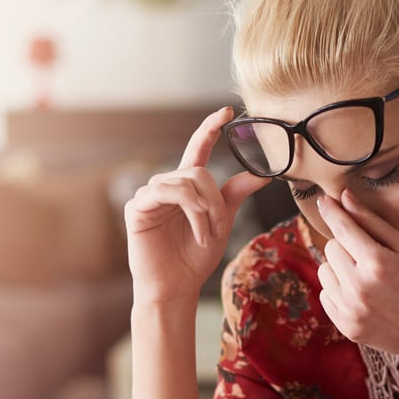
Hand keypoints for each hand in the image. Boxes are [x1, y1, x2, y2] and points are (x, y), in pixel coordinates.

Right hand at [124, 106, 268, 304]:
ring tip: (207, 235)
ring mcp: (150, 195)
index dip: (210, 129)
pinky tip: (196, 232)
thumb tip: (261, 174)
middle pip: (199, 172)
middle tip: (220, 229)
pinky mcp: (137, 207)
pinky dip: (190, 211)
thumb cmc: (194, 259)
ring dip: (205, 210)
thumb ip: (234, 196)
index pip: (198, 149)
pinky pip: (167, 192)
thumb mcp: (221, 223)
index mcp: (187, 188)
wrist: (176, 287)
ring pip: (186, 181)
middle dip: (216, 201)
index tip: (226, 111)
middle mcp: (167, 186)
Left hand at [316, 190, 398, 356]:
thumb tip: (344, 197)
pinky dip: (338, 290)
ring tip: (366, 277)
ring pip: (324, 271)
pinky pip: (325, 295)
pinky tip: (363, 295)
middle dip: (346, 246)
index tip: (324, 200)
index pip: (342, 228)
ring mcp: (350, 309)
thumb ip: (373, 222)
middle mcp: (359, 287)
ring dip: (339, 268)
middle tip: (370, 256)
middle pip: (331, 248)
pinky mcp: (346, 326)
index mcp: (377, 262)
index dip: (332, 211)